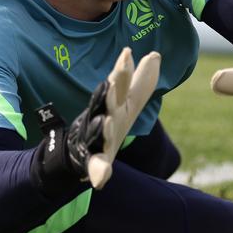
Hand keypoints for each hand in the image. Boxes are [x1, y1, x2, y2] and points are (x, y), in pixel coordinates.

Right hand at [31, 48, 159, 192]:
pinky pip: (95, 166)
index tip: (127, 52)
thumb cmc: (107, 122)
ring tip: (104, 122)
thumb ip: (142, 80)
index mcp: (112, 103)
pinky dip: (98, 172)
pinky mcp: (93, 161)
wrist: (76, 152)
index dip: (123, 70)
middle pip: (107, 104)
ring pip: (98, 132)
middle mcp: (102, 118)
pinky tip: (100, 180)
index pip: (118, 84)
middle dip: (110, 93)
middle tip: (111, 83)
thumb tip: (156, 54)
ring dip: (102, 128)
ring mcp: (96, 139)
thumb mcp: (128, 101)